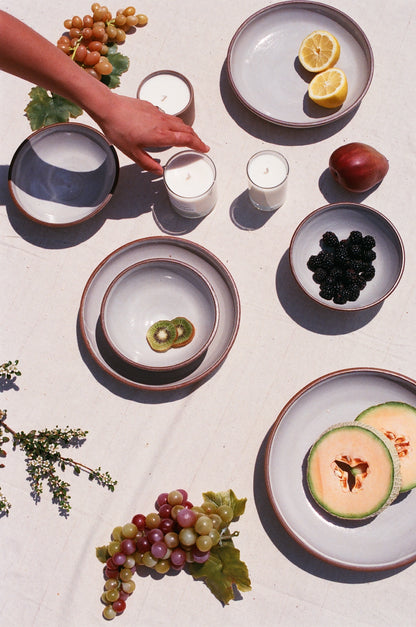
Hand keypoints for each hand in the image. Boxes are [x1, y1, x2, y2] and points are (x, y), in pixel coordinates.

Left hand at [92, 94, 209, 174]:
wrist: (108, 108)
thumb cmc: (118, 129)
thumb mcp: (132, 153)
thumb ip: (147, 163)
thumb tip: (158, 171)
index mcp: (160, 135)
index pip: (186, 139)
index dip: (198, 145)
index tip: (204, 149)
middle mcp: (162, 123)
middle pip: (186, 129)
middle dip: (196, 138)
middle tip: (200, 145)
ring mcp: (157, 113)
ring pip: (178, 121)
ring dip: (186, 130)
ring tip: (187, 137)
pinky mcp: (151, 107)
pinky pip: (167, 116)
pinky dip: (173, 123)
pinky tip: (167, 127)